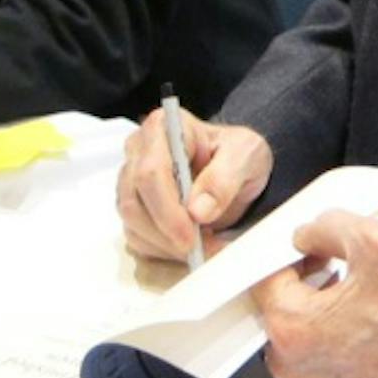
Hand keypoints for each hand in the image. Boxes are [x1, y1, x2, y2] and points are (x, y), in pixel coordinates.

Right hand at [115, 109, 271, 261]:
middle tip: (198, 250)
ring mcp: (131, 180)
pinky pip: (136, 237)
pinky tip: (190, 248)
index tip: (191, 234)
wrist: (237, 169)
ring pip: (131, 222)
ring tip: (202, 248)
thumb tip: (198, 210)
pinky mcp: (134, 207)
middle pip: (134, 200)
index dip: (167, 207)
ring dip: (165, 245)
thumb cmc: (238, 153)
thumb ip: (225, 177)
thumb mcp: (246, 155)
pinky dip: (162, 251)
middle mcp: (139, 151)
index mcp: (163, 126)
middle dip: (166, 232)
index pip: (151, 171)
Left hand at [252, 211, 377, 377]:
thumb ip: (329, 226)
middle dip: (303, 287)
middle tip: (336, 273)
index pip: (264, 279)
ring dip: (317, 319)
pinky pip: (314, 371)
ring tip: (355, 305)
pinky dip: (329, 350)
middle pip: (279, 312)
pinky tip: (359, 334)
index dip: (287, 256)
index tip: (303, 253)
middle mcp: (292, 369)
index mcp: (294, 327)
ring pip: (297, 343)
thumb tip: (305, 232)